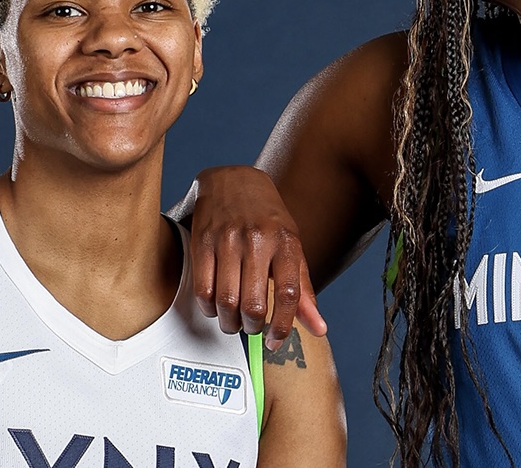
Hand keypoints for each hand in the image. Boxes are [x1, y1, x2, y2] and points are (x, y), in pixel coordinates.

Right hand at [180, 166, 326, 349]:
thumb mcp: (292, 247)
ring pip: (226, 300)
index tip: (274, 341)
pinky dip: (208, 307)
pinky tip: (215, 305)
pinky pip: (203, 288)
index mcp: (285, 242)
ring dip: (229, 322)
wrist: (234, 178)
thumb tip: (319, 329)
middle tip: (251, 328)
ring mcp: (228, 239)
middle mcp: (258, 240)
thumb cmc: (267, 217)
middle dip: (252, 327)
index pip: (289, 294)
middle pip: (254, 304)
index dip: (282, 326)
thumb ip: (303, 290)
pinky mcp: (202, 240)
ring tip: (233, 321)